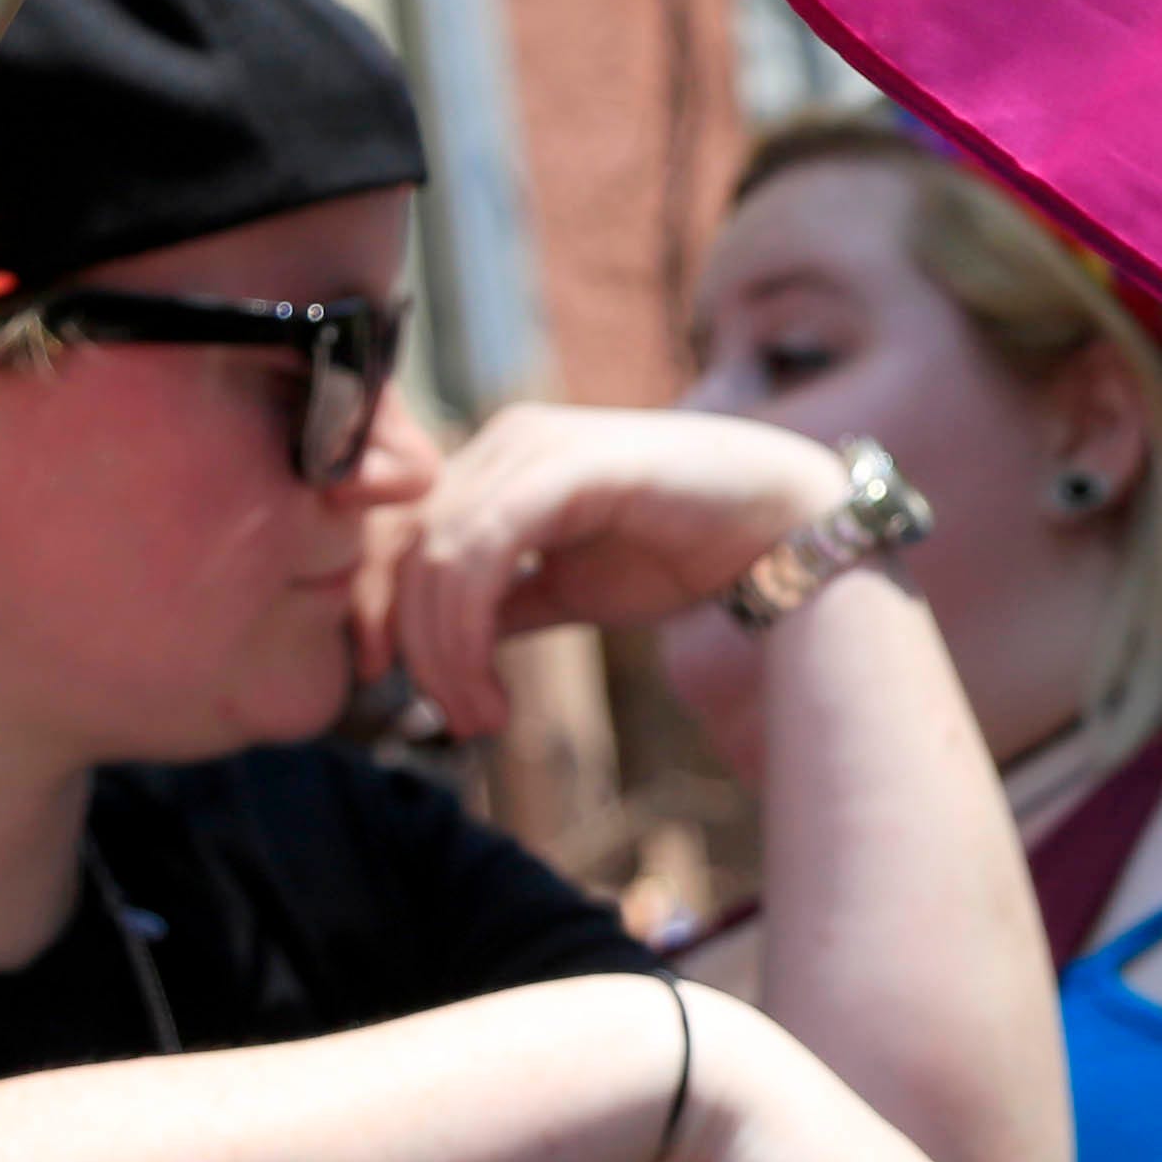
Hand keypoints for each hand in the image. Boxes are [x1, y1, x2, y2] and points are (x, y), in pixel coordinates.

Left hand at [376, 407, 849, 737]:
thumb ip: (502, 604)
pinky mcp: (566, 466)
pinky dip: (467, 632)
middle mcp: (504, 441)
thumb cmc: (685, 549)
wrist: (784, 528)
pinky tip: (496, 691)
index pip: (399, 533)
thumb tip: (433, 652)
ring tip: (479, 718)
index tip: (382, 683)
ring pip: (435, 557)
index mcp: (498, 461)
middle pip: (405, 548)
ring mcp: (532, 447)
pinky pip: (480, 552)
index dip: (376, 610)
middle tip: (454, 721)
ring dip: (443, 655)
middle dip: (411, 647)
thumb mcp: (568, 586)